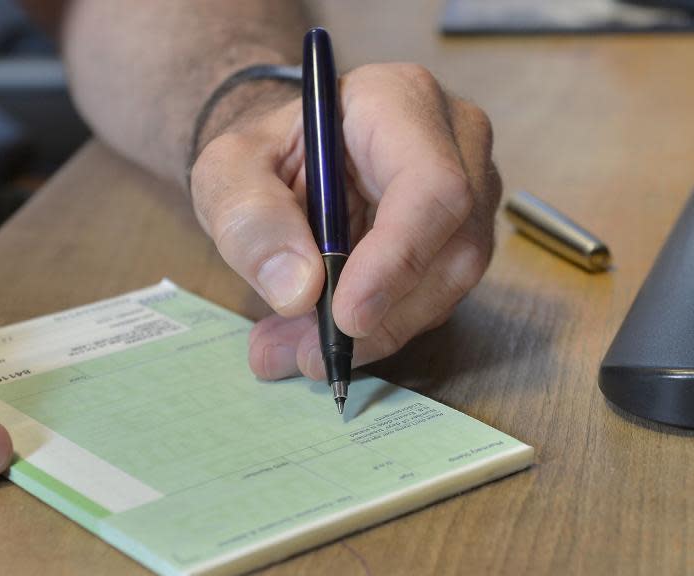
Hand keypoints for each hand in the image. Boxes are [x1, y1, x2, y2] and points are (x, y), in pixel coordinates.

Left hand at [190, 63, 500, 379]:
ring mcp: (468, 195)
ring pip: (447, 287)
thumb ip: (250, 218)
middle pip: (452, 247)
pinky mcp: (456, 242)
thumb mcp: (226, 171)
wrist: (282, 162)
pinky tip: (315, 338)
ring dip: (373, 334)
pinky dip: (375, 332)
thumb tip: (298, 289)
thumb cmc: (262, 154)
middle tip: (304, 355)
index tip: (346, 317)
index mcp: (400, 101)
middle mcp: (454, 143)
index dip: (396, 259)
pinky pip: (431, 302)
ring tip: (292, 350)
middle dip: (380, 316)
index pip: (430, 185)